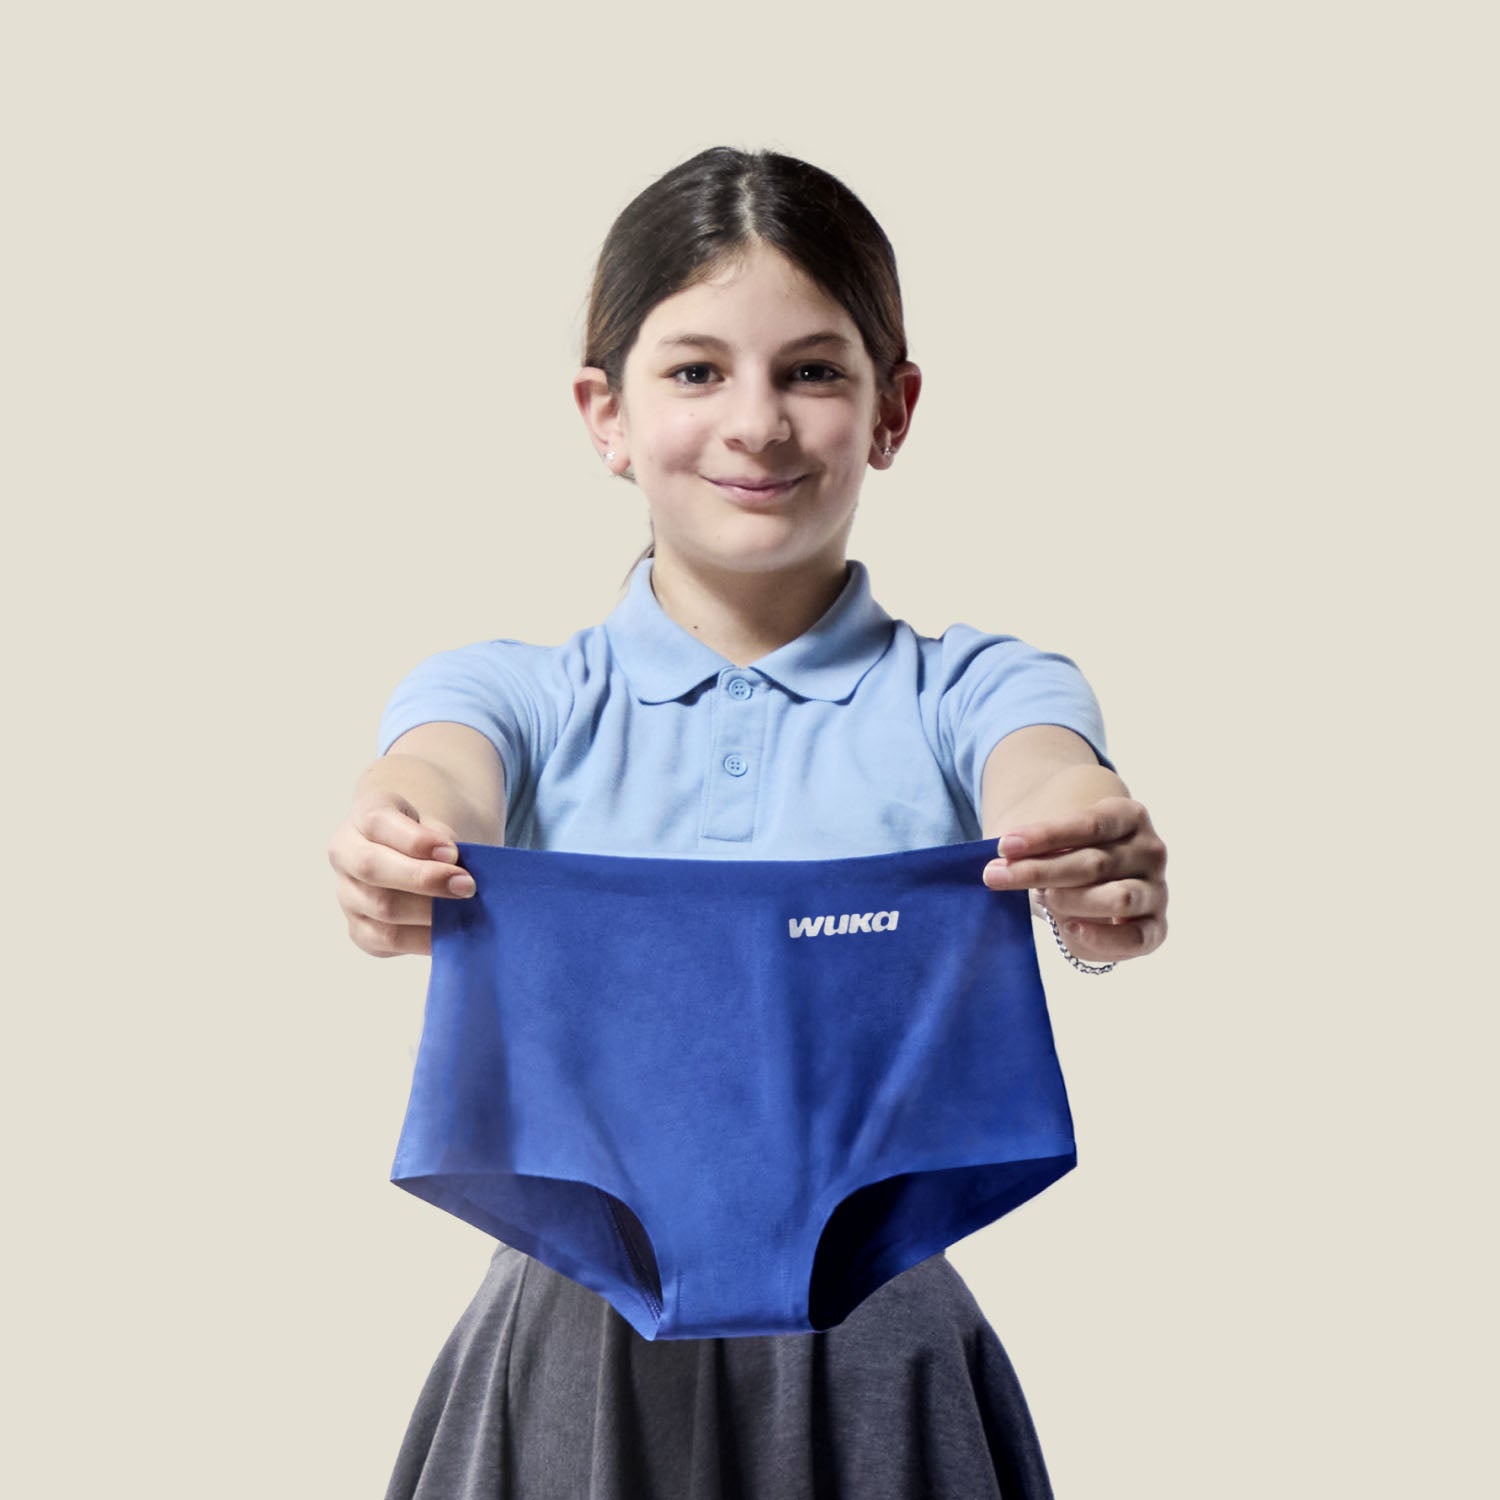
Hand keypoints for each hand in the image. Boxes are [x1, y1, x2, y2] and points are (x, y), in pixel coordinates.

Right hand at [327, 787, 474, 956]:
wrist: (420, 861)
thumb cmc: (432, 840)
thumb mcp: (438, 828)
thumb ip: (445, 846)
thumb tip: (458, 878)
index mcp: (366, 814)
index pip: (378, 822)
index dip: (416, 840)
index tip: (452, 853)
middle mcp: (346, 852)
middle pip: (371, 867)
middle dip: (423, 879)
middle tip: (466, 886)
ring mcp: (347, 893)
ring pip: (380, 907)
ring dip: (427, 911)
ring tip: (463, 910)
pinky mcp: (358, 929)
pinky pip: (385, 939)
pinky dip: (421, 938)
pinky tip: (448, 932)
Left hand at [982, 796, 1167, 964]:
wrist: (1095, 882)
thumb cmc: (1068, 853)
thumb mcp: (1054, 842)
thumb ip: (1037, 849)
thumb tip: (1000, 868)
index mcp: (1129, 816)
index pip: (1088, 824)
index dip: (1045, 835)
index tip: (1004, 845)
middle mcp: (1151, 851)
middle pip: (1094, 863)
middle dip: (1039, 871)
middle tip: (994, 876)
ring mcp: (1157, 890)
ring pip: (1116, 897)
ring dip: (1069, 901)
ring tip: (1040, 898)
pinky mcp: (1156, 927)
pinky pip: (1135, 938)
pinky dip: (1101, 936)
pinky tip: (1069, 928)